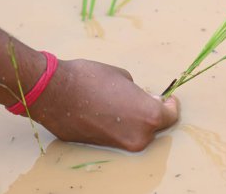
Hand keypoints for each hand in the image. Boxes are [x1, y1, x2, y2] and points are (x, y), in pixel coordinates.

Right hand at [29, 59, 178, 151]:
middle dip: (150, 113)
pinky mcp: (102, 148)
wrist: (55, 92)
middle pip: (154, 127)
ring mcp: (120, 145)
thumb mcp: (123, 77)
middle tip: (141, 98)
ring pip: (136, 133)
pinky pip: (118, 136)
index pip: (171, 116)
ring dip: (134, 120)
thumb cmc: (90, 78)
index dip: (171, 105)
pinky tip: (106, 113)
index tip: (168, 99)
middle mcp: (138, 137)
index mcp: (149, 116)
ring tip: (120, 104)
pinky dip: (117, 127)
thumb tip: (143, 100)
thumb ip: (139, 93)